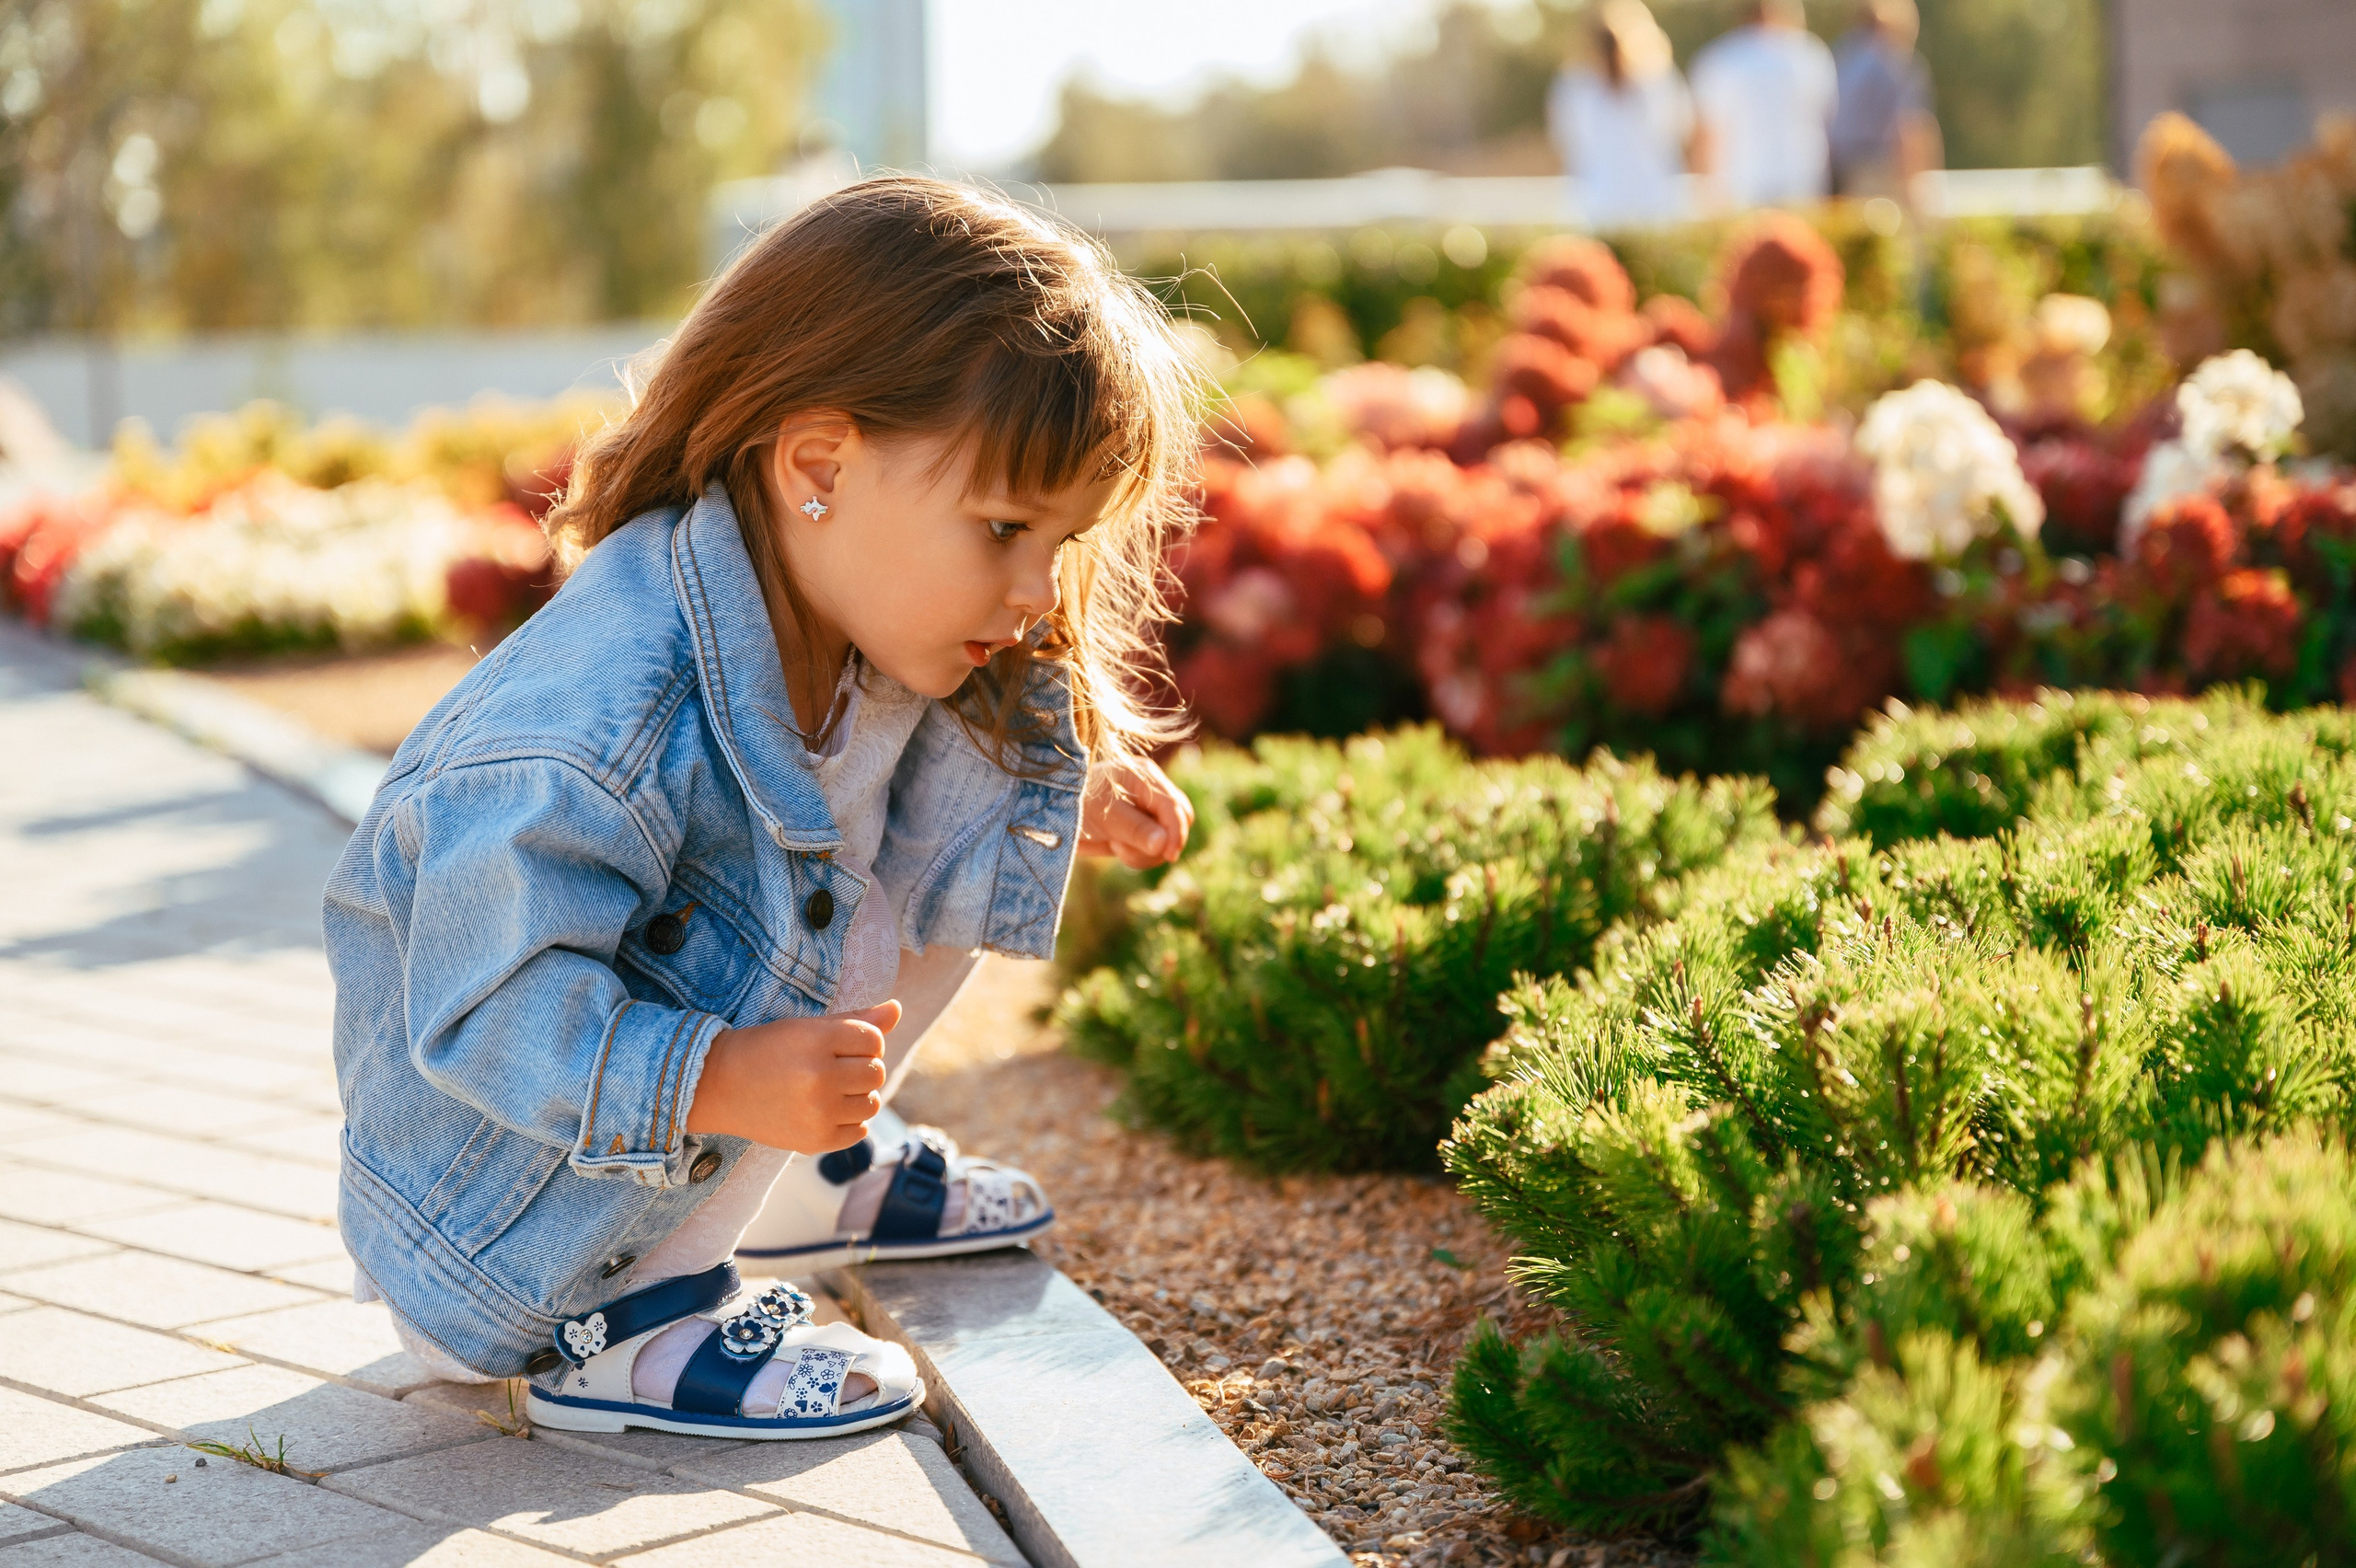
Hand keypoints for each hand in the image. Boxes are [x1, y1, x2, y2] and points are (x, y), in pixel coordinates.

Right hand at [684, 1000, 899, 1152]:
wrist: (722, 1086)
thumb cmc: (769, 1050)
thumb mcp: (808, 1028)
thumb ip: (856, 1020)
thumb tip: (896, 1009)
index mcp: (818, 1041)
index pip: (874, 1040)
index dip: (862, 1041)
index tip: (840, 1046)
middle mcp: (820, 1078)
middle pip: (876, 1072)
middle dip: (861, 1068)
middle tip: (833, 1068)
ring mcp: (819, 1113)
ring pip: (873, 1102)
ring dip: (859, 1096)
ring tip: (831, 1090)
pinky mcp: (816, 1141)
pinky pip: (860, 1130)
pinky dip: (851, 1121)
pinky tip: (827, 1111)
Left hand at [1079, 754, 1192, 869]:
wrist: (1053, 816)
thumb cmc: (1075, 806)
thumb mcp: (1104, 817)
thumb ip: (1135, 830)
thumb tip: (1163, 844)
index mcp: (1144, 776)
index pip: (1174, 806)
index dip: (1175, 832)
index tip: (1167, 856)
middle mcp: (1151, 788)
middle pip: (1179, 821)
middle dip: (1159, 843)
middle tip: (1126, 850)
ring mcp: (1148, 807)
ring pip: (1169, 838)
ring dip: (1146, 851)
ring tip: (1116, 845)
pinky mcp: (1141, 826)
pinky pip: (1156, 847)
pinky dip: (1140, 854)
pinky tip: (1117, 847)